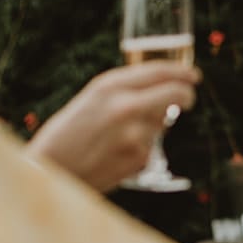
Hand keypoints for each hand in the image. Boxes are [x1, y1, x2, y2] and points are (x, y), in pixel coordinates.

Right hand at [26, 63, 198, 190]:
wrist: (50, 171)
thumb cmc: (66, 134)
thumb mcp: (90, 100)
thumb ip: (124, 91)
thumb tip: (161, 90)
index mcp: (109, 86)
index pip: (159, 71)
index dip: (181, 72)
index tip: (192, 75)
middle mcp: (126, 106)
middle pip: (177, 94)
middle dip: (186, 95)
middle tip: (187, 98)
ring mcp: (136, 134)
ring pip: (162, 124)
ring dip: (151, 127)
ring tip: (117, 137)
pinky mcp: (140, 158)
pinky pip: (152, 148)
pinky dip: (141, 149)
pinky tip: (115, 154)